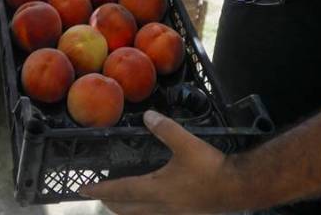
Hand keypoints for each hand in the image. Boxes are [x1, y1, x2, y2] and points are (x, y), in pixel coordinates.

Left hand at [80, 110, 233, 214]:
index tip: (83, 188)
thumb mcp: (187, 144)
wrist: (237, 189)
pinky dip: (145, 211)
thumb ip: (165, 129)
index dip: (100, 189)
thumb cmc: (211, 168)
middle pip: (126, 209)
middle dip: (110, 202)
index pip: (120, 191)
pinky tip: (152, 204)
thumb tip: (147, 115)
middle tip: (99, 194)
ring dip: (127, 209)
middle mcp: (160, 207)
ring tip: (120, 200)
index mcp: (156, 190)